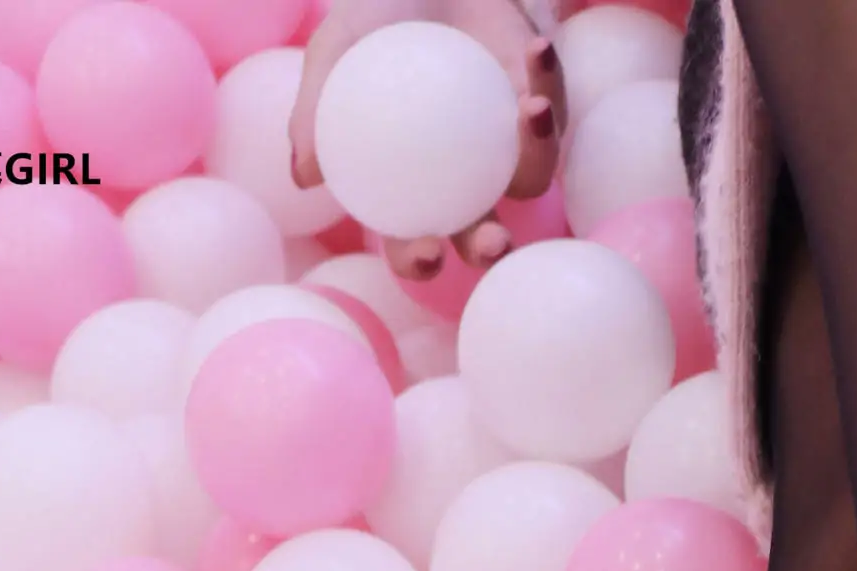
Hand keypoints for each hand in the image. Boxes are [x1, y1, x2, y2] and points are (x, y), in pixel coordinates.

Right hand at [289, 0, 567, 282]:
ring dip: (537, 152)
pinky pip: (552, 107)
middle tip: (494, 240)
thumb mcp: (333, 53)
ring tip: (530, 109)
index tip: (428, 253)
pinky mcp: (540, 106)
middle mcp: (462, 181)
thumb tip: (305, 175)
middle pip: (481, 232)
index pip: (411, 241)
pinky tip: (534, 51)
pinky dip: (547, 79)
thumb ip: (314, 113)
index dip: (418, 260)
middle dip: (490, 248)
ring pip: (531, 175)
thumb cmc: (372, 18)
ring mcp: (504, 148)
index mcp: (410, 189)